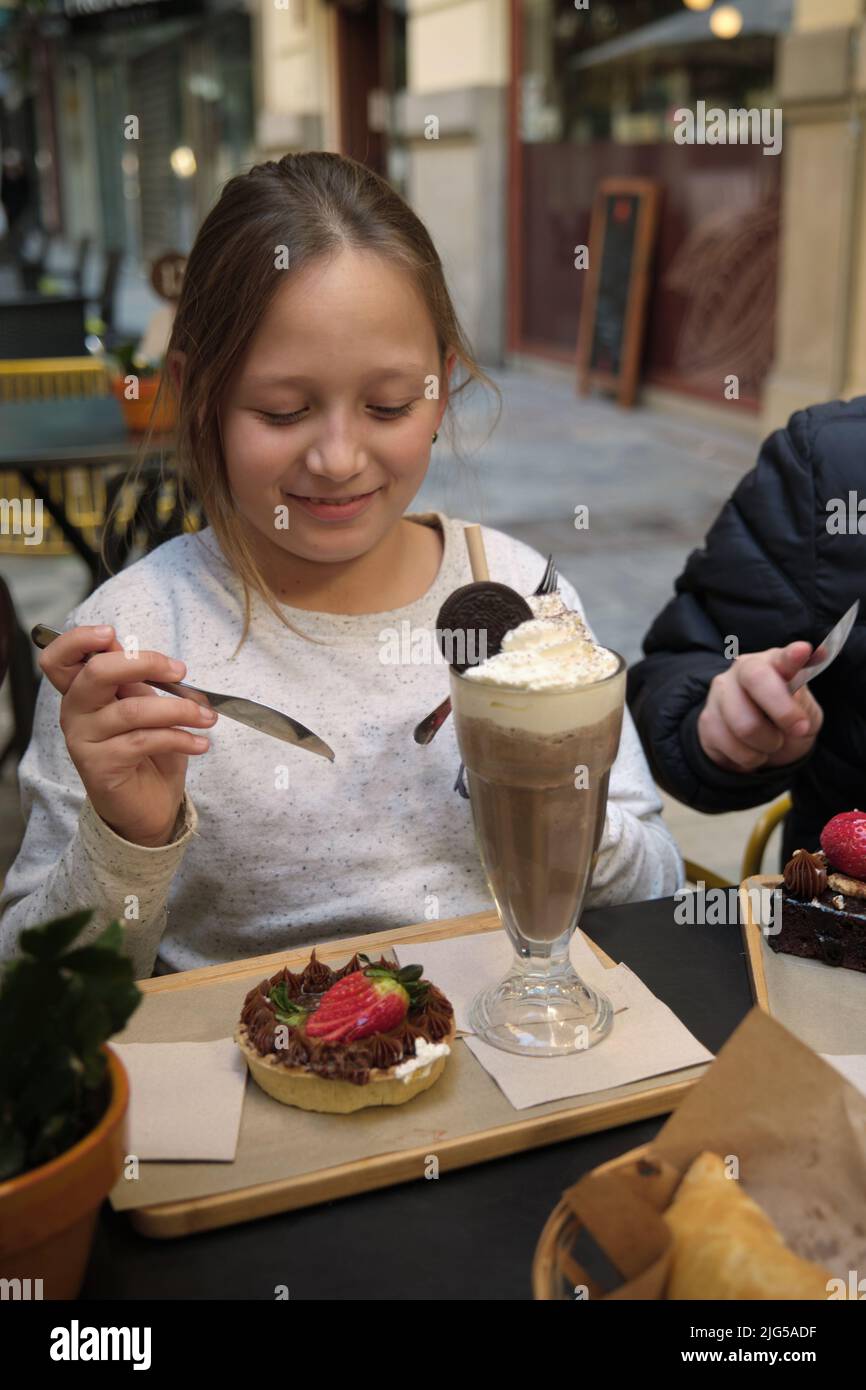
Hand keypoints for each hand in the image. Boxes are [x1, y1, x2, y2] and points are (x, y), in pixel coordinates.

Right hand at [39, 624, 217, 846]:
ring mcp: (83, 741)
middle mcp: (75, 713)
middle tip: (180, 671)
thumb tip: (132, 646)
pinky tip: (200, 743)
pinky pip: (144, 740)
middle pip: (95, 673)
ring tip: (207, 718)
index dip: (77, 640)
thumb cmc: (148, 750)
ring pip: (131, 710)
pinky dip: (180, 738)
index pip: (58, 659)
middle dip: (144, 663)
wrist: (150, 805)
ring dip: (179, 709)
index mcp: (82, 692)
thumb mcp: (146, 706)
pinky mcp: (100, 766)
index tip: (111, 633)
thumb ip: (136, 679)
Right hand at [697, 642, 822, 773]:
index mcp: (773, 662)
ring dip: (768, 743)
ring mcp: (720, 693)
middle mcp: (742, 670)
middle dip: (783, 711)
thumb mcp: (806, 717)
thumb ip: (803, 701)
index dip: (791, 656)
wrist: (759, 750)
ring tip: (772, 742)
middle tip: (799, 729)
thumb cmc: (785, 724)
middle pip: (756, 680)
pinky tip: (752, 750)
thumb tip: (802, 684)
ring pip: (746, 724)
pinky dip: (750, 757)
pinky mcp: (707, 720)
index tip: (803, 651)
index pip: (781, 657)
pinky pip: (732, 746)